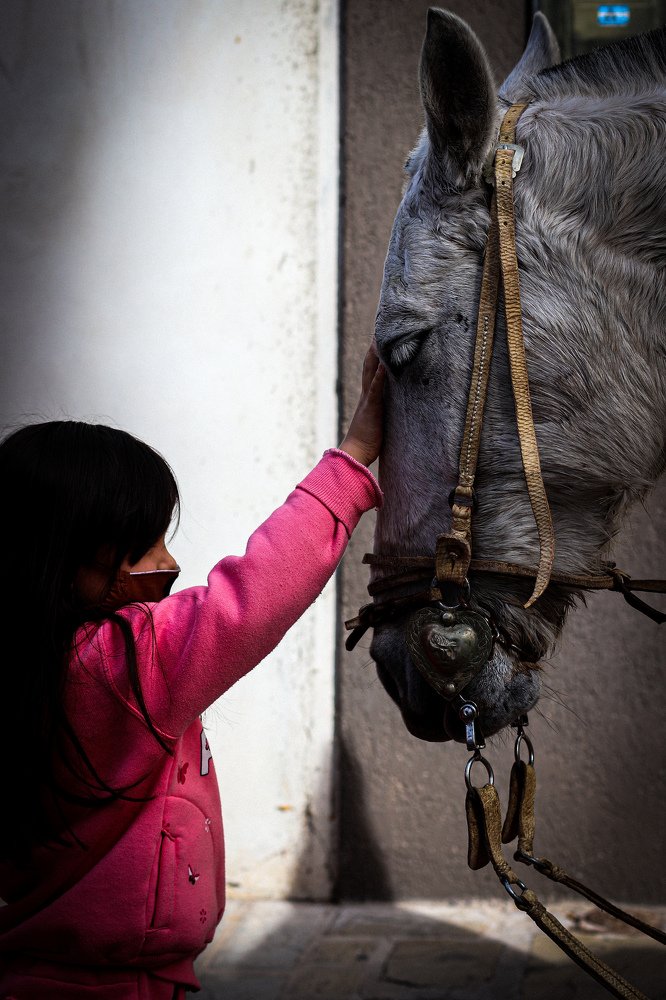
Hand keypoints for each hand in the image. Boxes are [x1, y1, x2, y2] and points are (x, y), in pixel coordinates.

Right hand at [338, 341, 385, 465]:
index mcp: (369, 396)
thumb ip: (383, 409)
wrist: (355, 453)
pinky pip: (375, 389)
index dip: (376, 354)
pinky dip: (379, 376)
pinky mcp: (371, 408)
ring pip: (371, 372)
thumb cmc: (368, 440)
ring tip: (381, 338)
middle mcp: (367, 394)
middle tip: (380, 329)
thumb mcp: (378, 420)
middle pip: (370, 365)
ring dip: (376, 355)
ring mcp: (368, 399)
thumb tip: (393, 403)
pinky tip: (383, 364)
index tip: (381, 338)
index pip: (372, 370)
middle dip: (375, 347)